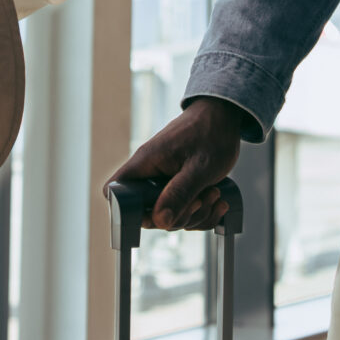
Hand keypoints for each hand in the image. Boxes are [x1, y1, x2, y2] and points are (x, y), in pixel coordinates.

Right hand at [110, 98, 250, 229]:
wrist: (225, 118)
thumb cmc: (211, 133)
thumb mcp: (199, 167)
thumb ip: (179, 194)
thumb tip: (161, 221)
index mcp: (145, 163)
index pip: (115, 192)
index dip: (128, 212)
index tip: (160, 215)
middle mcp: (150, 175)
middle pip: (149, 214)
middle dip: (179, 216)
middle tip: (202, 199)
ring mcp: (165, 183)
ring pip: (171, 216)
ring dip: (197, 214)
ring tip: (215, 193)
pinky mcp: (180, 188)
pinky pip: (186, 213)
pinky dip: (204, 213)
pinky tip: (219, 201)